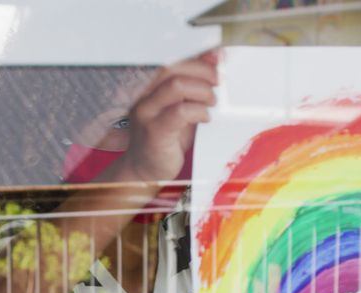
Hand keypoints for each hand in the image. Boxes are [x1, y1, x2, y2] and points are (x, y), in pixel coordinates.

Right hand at [118, 49, 219, 181]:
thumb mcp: (181, 106)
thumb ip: (193, 85)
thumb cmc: (165, 137)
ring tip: (212, 102)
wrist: (145, 170)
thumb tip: (213, 58)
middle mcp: (143, 96)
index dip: (196, 56)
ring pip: (176, 86)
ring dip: (202, 91)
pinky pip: (180, 112)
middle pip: (172, 68)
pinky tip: (204, 117)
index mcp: (147, 86)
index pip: (171, 60)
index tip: (218, 57)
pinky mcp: (155, 132)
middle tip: (218, 82)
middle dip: (202, 71)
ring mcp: (146, 113)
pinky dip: (199, 111)